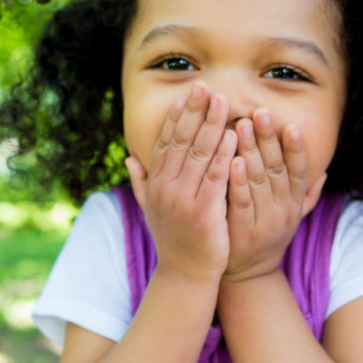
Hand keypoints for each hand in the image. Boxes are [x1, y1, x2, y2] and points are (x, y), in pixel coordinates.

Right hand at [125, 82, 237, 284]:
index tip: (187, 94)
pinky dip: (224, 154)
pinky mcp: (203, 211)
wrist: (185, 275)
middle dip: (194, 111)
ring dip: (211, 125)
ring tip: (222, 101)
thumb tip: (129, 159)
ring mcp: (182, 199)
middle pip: (181, 141)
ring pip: (198, 153)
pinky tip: (233, 135)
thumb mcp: (150, 209)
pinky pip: (214, 176)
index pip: (166, 141)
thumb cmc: (173, 239)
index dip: (177, 116)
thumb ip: (140, 182)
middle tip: (205, 86)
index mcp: (155, 183)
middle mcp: (165, 187)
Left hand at [222, 108, 326, 282]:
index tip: (291, 125)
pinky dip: (237, 181)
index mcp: (295, 202)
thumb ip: (307, 193)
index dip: (296, 149)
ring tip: (241, 125)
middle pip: (277, 169)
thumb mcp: (292, 214)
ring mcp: (265, 222)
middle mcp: (284, 211)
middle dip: (268, 139)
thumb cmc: (267, 232)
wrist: (249, 274)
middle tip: (260, 112)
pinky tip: (231, 160)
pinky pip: (241, 202)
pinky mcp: (243, 232)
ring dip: (251, 151)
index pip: (299, 171)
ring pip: (259, 181)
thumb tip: (325, 171)